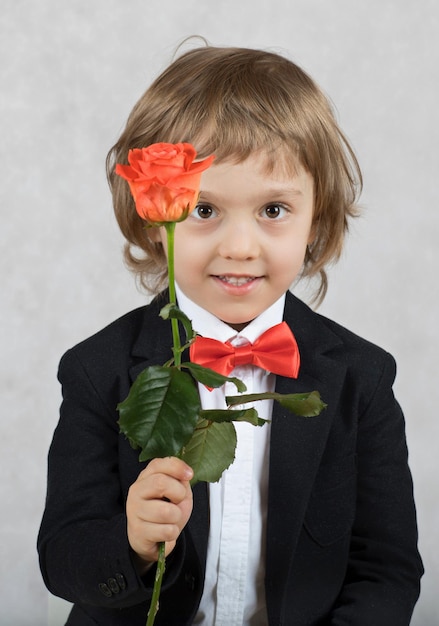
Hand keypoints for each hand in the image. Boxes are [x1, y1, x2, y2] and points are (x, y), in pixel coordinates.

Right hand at [126, 457, 193, 571]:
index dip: (177, 467)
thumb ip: (180, 481)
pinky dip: (173, 532)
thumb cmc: (165, 511)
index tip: (189, 475)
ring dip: (177, 517)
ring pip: (166, 511)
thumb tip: (185, 475)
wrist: (150, 538)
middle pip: (160, 483)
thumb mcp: (176, 492)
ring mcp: (134, 510)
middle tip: (178, 501)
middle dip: (178, 494)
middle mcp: (137, 490)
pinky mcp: (137, 531)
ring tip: (171, 519)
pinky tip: (165, 531)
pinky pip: (167, 531)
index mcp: (146, 476)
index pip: (159, 464)